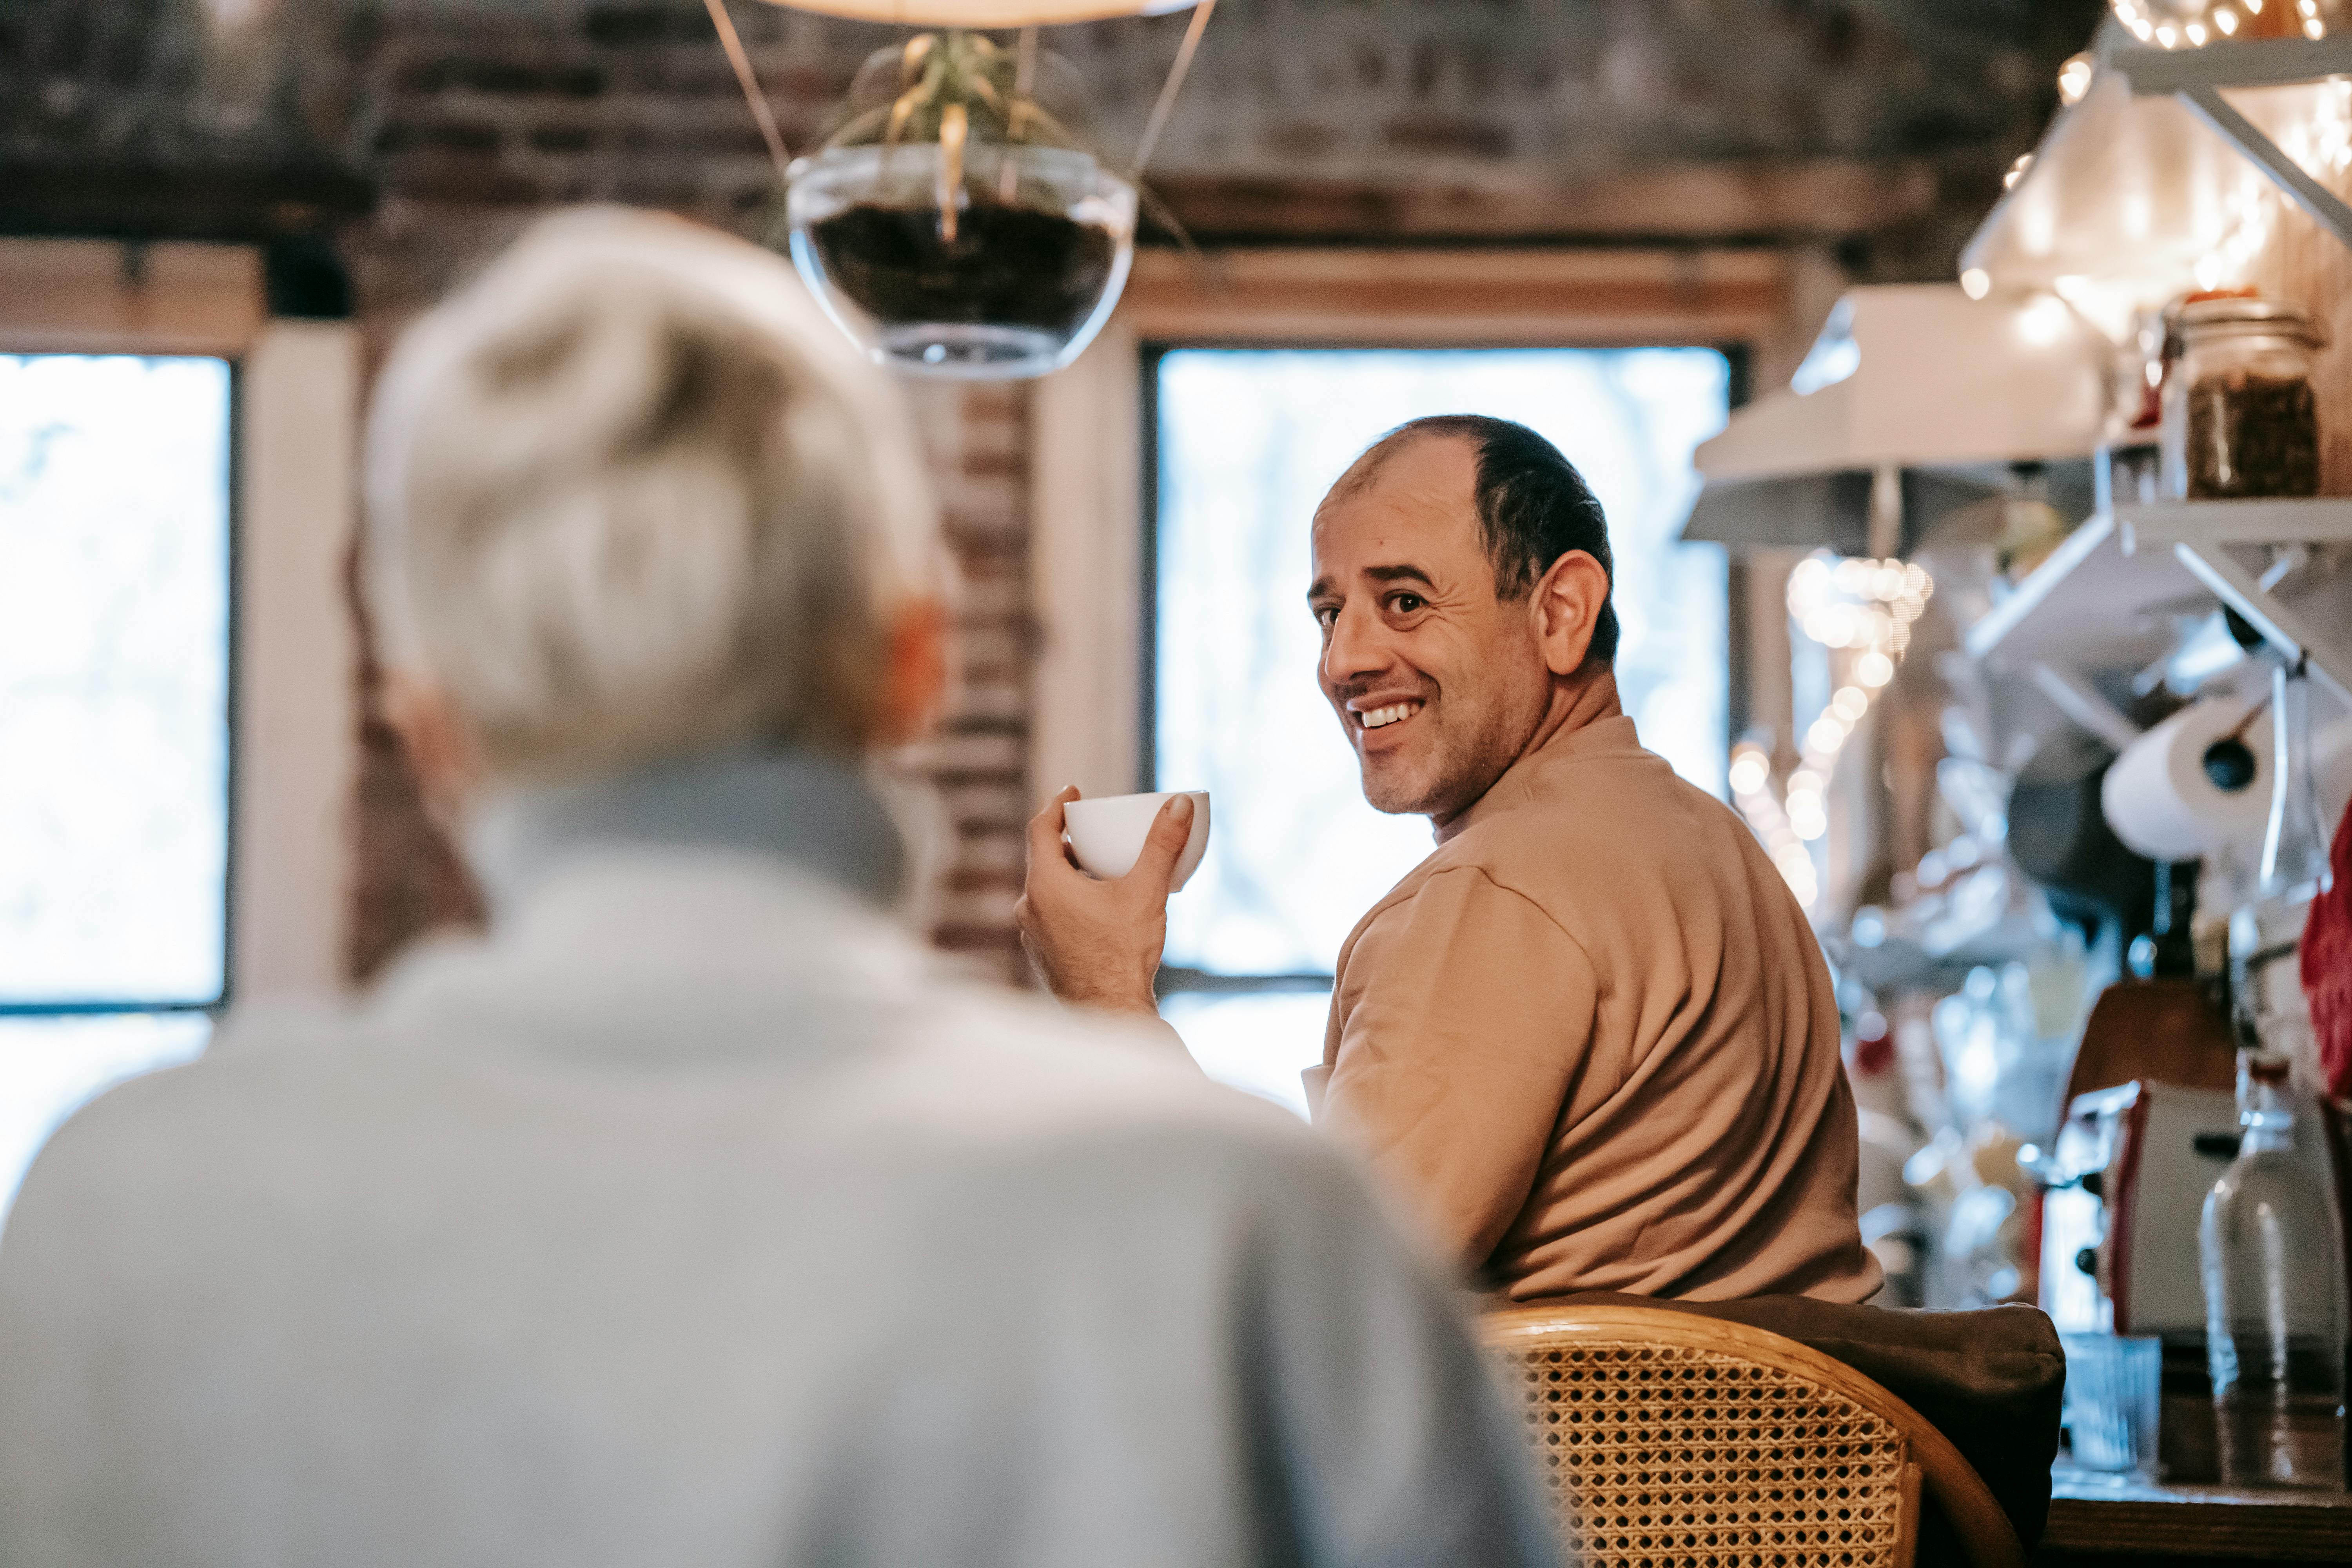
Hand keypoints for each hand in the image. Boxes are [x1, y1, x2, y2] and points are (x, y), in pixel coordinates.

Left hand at [1015, 787, 1192, 1015]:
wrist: (1111, 1014)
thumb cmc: (1124, 954)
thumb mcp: (1147, 891)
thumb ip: (1162, 844)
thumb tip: (1179, 804)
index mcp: (1044, 885)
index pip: (1040, 829)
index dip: (1056, 805)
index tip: (1073, 793)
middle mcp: (1028, 908)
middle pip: (1045, 860)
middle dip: (1070, 842)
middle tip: (1096, 833)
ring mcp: (1032, 935)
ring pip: (1047, 891)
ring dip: (1071, 876)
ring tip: (1103, 872)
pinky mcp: (1042, 956)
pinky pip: (1051, 916)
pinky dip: (1070, 903)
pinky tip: (1098, 911)